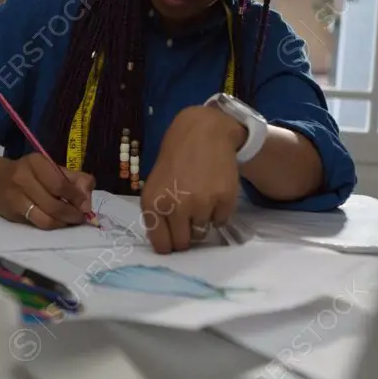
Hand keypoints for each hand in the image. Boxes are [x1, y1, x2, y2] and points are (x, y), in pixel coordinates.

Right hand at [0, 153, 95, 229]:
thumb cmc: (30, 173)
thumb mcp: (52, 168)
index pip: (60, 184)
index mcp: (37, 163)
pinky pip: (37, 223)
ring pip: (45, 218)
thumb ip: (75, 179)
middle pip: (54, 203)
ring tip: (70, 221)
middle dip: (72, 213)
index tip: (85, 205)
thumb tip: (87, 200)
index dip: (76, 197)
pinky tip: (57, 222)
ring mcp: (16, 197)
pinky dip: (52, 225)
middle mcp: (23, 178)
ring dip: (63, 222)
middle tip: (81, 217)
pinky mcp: (12, 212)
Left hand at [142, 106, 244, 252]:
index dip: (169, 244)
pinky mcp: (224, 200)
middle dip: (186, 235)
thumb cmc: (176, 159)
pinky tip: (213, 191)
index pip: (162, 245)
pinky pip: (221, 221)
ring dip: (202, 220)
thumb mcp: (156, 185)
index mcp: (153, 203)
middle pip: (183, 243)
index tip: (173, 239)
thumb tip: (166, 244)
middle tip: (188, 219)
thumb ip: (158, 213)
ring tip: (200, 197)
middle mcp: (175, 206)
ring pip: (202, 232)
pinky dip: (218, 212)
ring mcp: (201, 204)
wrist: (204, 132)